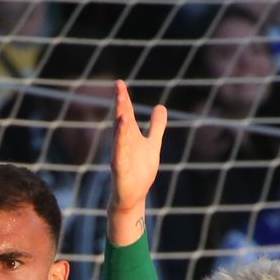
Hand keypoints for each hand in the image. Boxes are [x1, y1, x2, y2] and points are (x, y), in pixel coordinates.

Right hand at [110, 80, 167, 235]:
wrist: (132, 197)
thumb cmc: (139, 172)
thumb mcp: (152, 145)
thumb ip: (156, 127)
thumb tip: (161, 106)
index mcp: (130, 136)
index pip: (126, 113)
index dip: (123, 99)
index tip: (119, 82)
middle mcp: (123, 143)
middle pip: (121, 119)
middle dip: (120, 104)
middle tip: (119, 86)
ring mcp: (119, 155)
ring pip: (119, 134)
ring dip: (120, 119)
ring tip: (121, 104)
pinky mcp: (119, 168)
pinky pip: (119, 153)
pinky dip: (120, 142)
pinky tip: (122, 130)